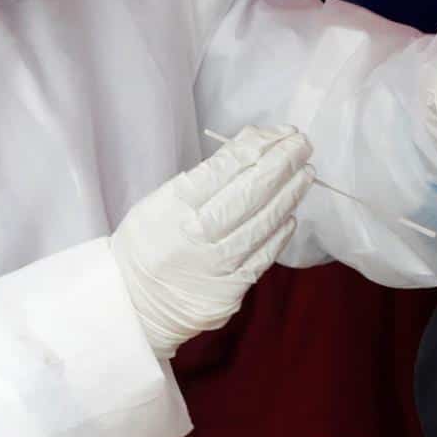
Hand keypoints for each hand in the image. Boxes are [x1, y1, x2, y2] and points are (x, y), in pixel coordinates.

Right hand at [111, 126, 313, 356]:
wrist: (131, 303)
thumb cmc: (147, 244)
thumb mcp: (159, 203)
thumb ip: (202, 180)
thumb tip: (252, 149)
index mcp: (172, 207)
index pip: (225, 168)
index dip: (258, 146)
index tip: (281, 133)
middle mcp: (195, 236)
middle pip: (249, 193)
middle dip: (281, 163)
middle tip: (302, 144)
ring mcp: (215, 267)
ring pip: (263, 223)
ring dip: (289, 194)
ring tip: (305, 173)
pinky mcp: (229, 291)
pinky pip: (263, 257)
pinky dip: (279, 232)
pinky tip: (290, 213)